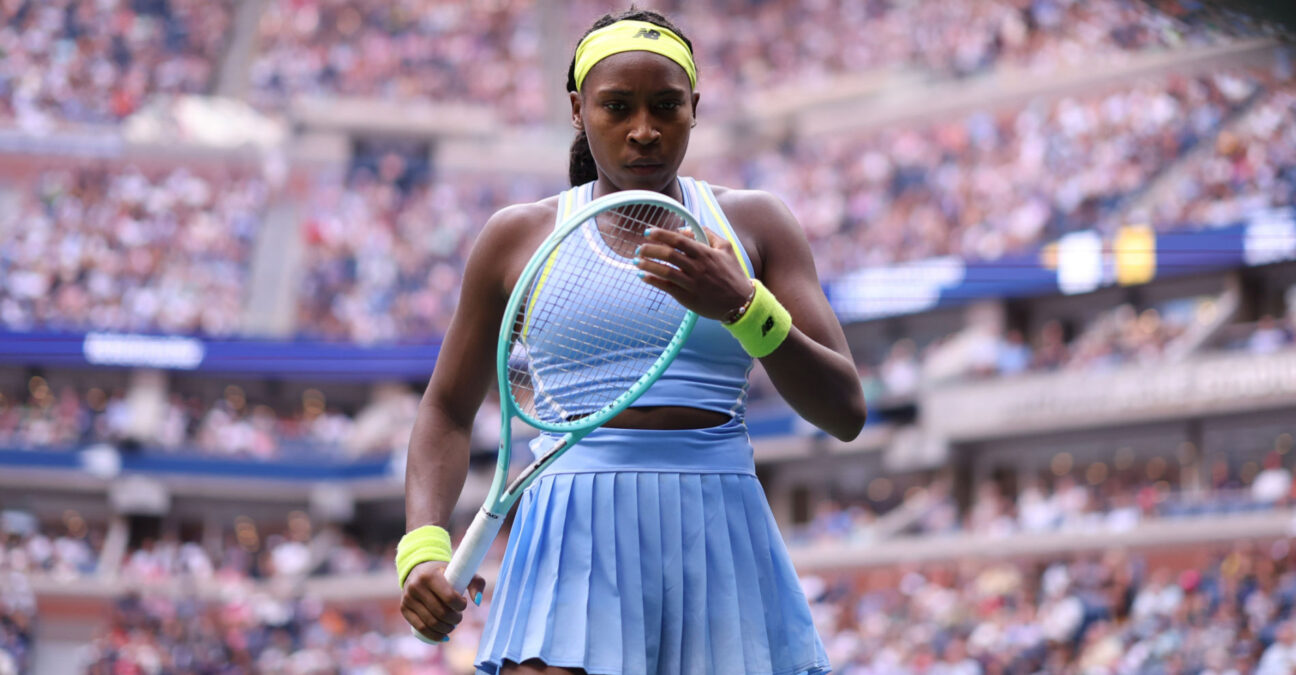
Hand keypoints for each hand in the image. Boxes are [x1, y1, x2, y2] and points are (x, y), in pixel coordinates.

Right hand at [400, 560, 485, 641]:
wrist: (419, 568)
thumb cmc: (445, 572)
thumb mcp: (461, 571)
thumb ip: (476, 583)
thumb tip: (478, 602)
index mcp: (430, 576)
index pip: (449, 598)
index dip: (461, 605)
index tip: (464, 603)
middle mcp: (416, 586)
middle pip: (441, 613)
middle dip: (455, 619)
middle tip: (459, 617)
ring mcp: (408, 598)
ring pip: (431, 623)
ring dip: (446, 629)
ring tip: (452, 625)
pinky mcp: (404, 609)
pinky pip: (420, 628)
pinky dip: (434, 635)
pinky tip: (444, 635)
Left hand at [635, 227, 752, 320]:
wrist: (741, 302)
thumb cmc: (733, 273)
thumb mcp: (726, 248)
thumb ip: (707, 234)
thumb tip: (684, 229)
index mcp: (705, 253)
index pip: (679, 240)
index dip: (661, 235)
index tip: (648, 232)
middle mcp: (697, 267)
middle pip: (669, 254)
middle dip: (650, 249)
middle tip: (639, 248)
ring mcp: (692, 283)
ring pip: (665, 271)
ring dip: (648, 265)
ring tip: (636, 262)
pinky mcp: (688, 298)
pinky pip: (667, 287)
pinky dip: (653, 281)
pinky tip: (644, 277)